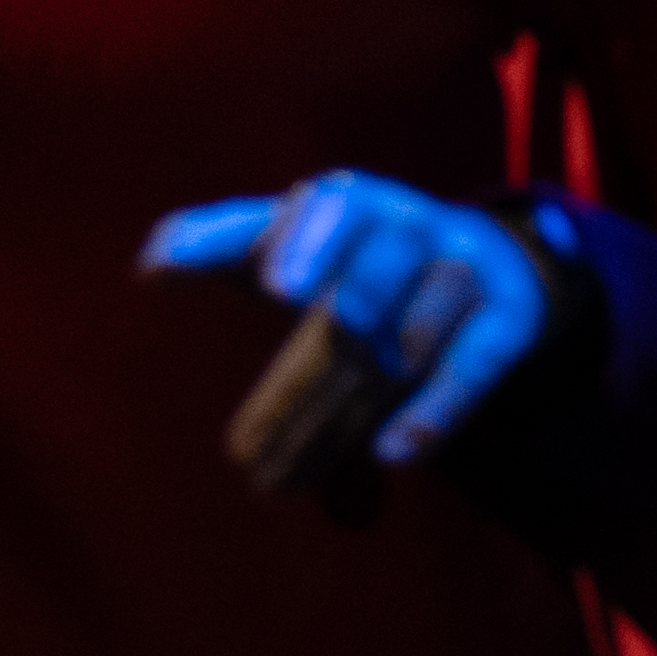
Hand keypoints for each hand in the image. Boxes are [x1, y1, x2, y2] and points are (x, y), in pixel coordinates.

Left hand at [145, 171, 569, 487]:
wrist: (475, 252)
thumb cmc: (345, 247)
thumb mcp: (282, 235)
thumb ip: (214, 244)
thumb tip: (149, 268)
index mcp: (346, 201)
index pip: (328, 212)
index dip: (304, 247)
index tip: (275, 289)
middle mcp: (409, 226)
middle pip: (372, 283)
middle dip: (336, 332)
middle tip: (290, 384)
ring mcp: (464, 271)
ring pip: (417, 334)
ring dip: (368, 393)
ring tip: (317, 449)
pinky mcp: (508, 320)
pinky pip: (476, 367)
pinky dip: (435, 412)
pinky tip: (390, 454)